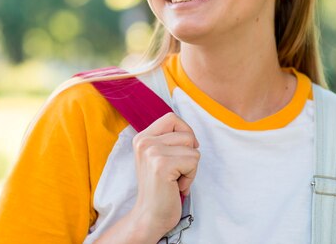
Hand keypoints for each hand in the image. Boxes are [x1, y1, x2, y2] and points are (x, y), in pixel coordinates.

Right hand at [129, 112, 199, 239]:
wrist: (149, 216)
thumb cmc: (160, 188)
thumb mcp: (158, 157)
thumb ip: (168, 140)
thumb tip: (190, 134)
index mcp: (142, 137)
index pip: (172, 118)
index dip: (185, 132)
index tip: (183, 151)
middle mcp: (144, 141)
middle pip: (186, 133)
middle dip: (189, 154)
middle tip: (176, 171)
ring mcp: (152, 152)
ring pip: (193, 149)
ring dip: (190, 168)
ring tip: (175, 179)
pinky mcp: (162, 165)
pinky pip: (193, 162)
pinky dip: (190, 177)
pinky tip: (176, 186)